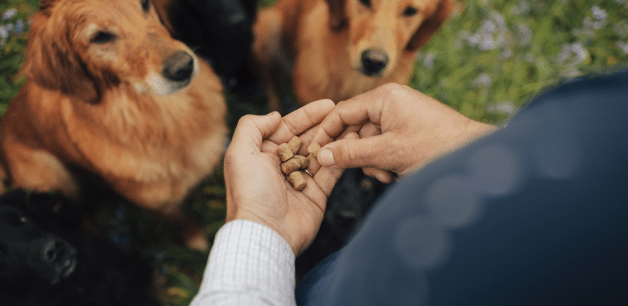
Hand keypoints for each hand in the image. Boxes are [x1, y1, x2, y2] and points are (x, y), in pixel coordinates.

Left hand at [223, 99, 343, 254]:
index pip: (288, 127)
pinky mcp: (316, 194)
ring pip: (321, 153)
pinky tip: (353, 144)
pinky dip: (341, 157)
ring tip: (353, 124)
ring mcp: (300, 180)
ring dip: (336, 138)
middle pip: (307, 138)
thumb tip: (274, 115)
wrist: (266, 233)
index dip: (307, 114)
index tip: (327, 103)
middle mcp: (281, 165)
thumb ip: (252, 127)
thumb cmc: (249, 194)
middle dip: (325, 124)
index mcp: (262, 154)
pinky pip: (331, 172)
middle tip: (345, 112)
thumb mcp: (239, 154)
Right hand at [312, 83, 496, 182]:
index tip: (314, 152)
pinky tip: (396, 173)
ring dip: (372, 161)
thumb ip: (351, 154)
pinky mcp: (408, 130)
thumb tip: (321, 155)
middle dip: (356, 153)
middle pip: (354, 128)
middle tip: (361, 170)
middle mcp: (391, 102)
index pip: (341, 112)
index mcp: (384, 97)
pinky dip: (385, 161)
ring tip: (388, 173)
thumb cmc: (437, 149)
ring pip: (368, 140)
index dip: (325, 133)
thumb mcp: (387, 153)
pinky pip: (384, 145)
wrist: (475, 158)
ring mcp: (401, 116)